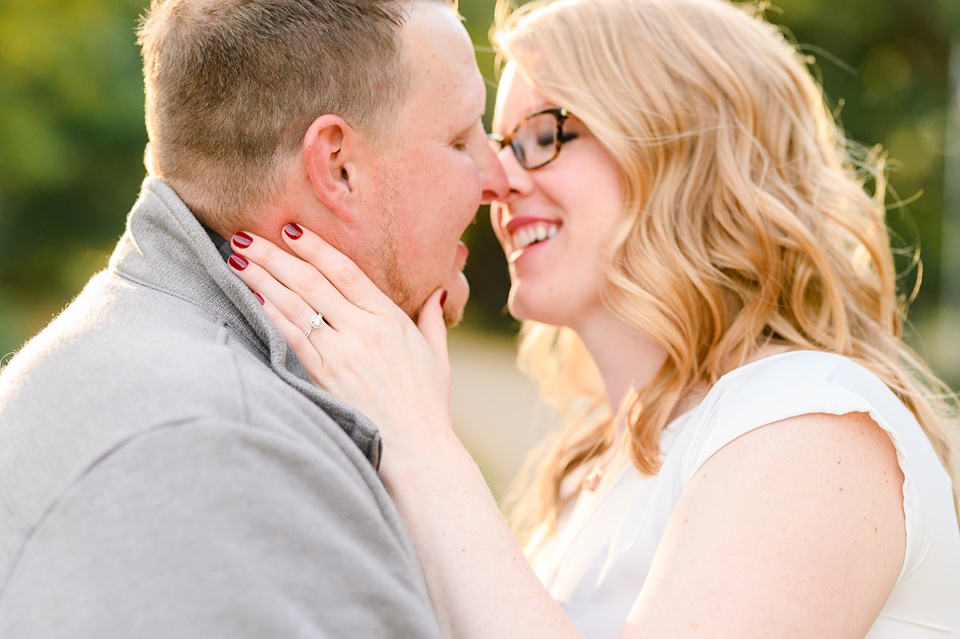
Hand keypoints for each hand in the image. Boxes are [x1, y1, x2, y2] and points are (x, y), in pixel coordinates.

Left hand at [227, 224, 455, 463]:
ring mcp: (342, 352)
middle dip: (274, 254)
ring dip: (262, 278)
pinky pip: (292, 336)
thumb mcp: (438, 355)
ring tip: (236, 259)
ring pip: (295, 304)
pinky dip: (270, 313)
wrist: (417, 449)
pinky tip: (251, 297)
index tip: (289, 229)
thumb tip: (438, 292)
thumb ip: (432, 318)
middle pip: (311, 280)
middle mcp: (364, 329)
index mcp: (390, 318)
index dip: (314, 246)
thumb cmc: (427, 405)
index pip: (345, 271)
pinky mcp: (325, 376)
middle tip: (244, 235)